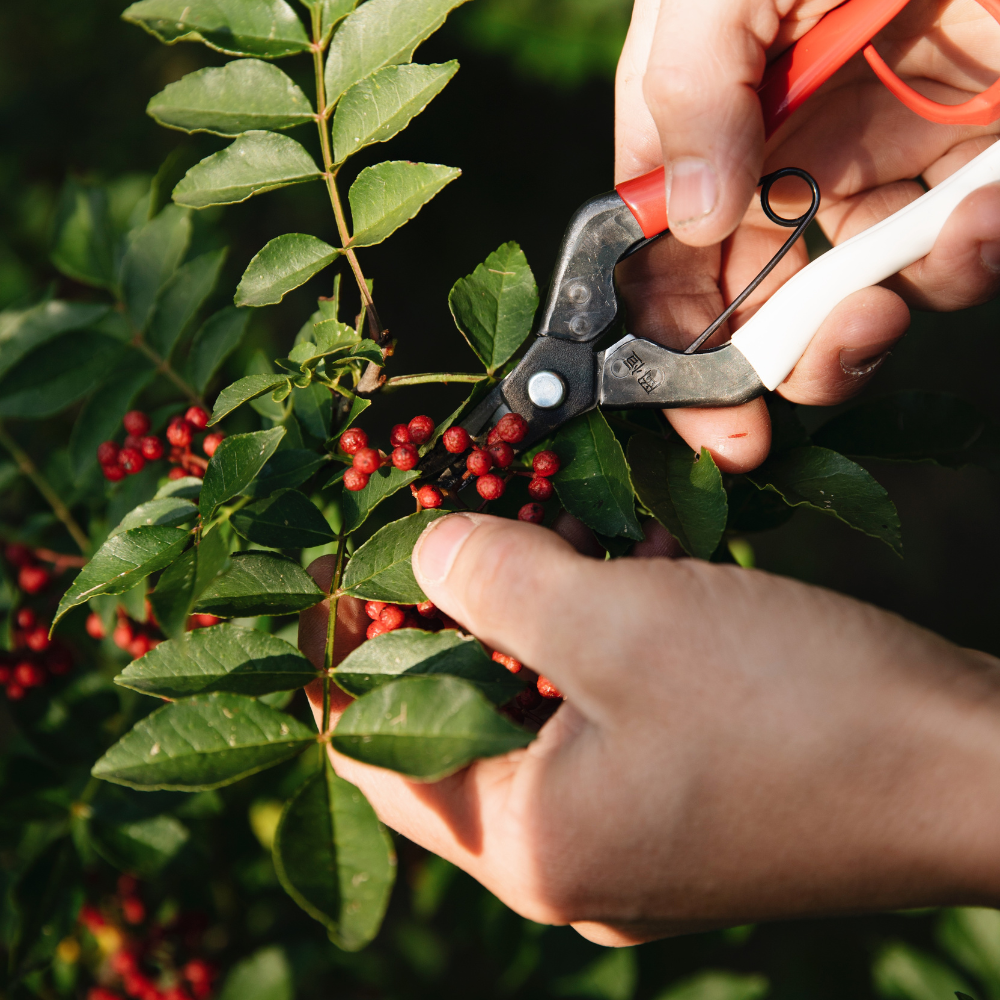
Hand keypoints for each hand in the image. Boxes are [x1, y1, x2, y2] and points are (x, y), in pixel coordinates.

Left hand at [300, 514, 999, 944]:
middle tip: (456, 533)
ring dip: (532, 625)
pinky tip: (626, 580)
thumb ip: (494, 582)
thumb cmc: (796, 707)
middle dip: (450, 625)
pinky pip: (600, 721)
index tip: (349, 566)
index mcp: (528, 844)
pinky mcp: (685, 806)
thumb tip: (420, 552)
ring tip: (546, 541)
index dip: (350, 650)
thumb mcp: (619, 622)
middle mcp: (569, 860)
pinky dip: (596, 650)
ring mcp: (631, 839)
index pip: (378, 749)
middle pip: (454, 729)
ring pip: (533, 718)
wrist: (973, 770)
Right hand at [616, 0, 999, 470]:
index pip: (668, 249)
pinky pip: (963, 243)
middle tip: (770, 406)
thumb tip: (688, 219)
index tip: (689, 405)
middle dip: (767, 364)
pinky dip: (969, 251)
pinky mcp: (982, 158)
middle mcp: (792, 145)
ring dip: (866, 321)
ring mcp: (890, 154)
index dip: (667, 335)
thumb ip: (686, 89)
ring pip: (861, 289)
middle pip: (759, 294)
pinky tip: (978, 211)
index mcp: (714, 112)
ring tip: (895, 288)